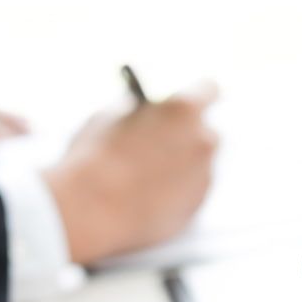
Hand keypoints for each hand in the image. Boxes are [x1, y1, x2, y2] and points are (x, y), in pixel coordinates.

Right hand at [44, 88, 217, 263]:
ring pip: (200, 167)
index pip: (208, 89)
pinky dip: (177, 194)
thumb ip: (134, 111)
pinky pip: (191, 194)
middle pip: (207, 133)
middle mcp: (203, 141)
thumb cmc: (94, 160)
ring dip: (183, 168)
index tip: (191, 99)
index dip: (198, 94)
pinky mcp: (197, 207)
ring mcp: (204, 177)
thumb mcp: (108, 118)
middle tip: (168, 141)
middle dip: (189, 136)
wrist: (92, 212)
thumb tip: (142, 113)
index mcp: (184, 109)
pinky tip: (152, 198)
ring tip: (150, 177)